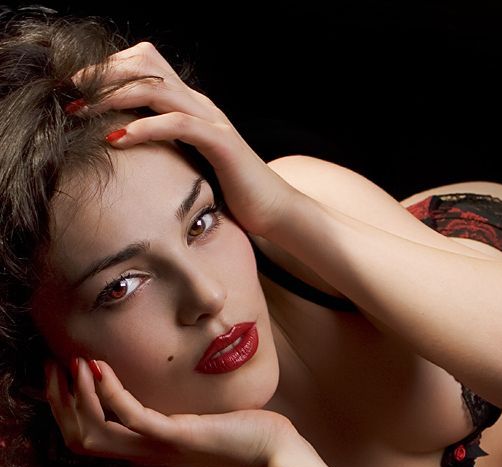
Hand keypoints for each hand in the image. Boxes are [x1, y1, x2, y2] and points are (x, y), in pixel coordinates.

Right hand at [44, 356, 298, 466]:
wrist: (276, 453)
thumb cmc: (244, 433)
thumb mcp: (200, 420)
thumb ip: (176, 411)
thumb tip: (169, 388)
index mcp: (148, 447)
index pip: (89, 438)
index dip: (67, 409)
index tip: (62, 375)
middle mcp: (147, 450)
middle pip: (80, 439)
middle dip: (59, 403)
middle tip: (53, 368)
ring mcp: (159, 445)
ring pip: (94, 433)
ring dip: (77, 396)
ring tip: (73, 364)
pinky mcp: (176, 436)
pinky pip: (130, 416)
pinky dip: (109, 393)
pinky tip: (100, 367)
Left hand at [68, 41, 297, 237]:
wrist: (273, 210)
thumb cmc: (229, 191)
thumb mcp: (188, 162)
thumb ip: (163, 147)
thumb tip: (122, 147)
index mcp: (190, 104)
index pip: (144, 64)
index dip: (107, 68)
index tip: (76, 88)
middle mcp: (199, 103)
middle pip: (145, 65)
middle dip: (103, 74)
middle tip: (70, 92)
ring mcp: (211, 120)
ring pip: (156, 89)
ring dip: (114, 96)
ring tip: (82, 111)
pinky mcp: (220, 143)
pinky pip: (178, 124)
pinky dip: (145, 127)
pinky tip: (119, 138)